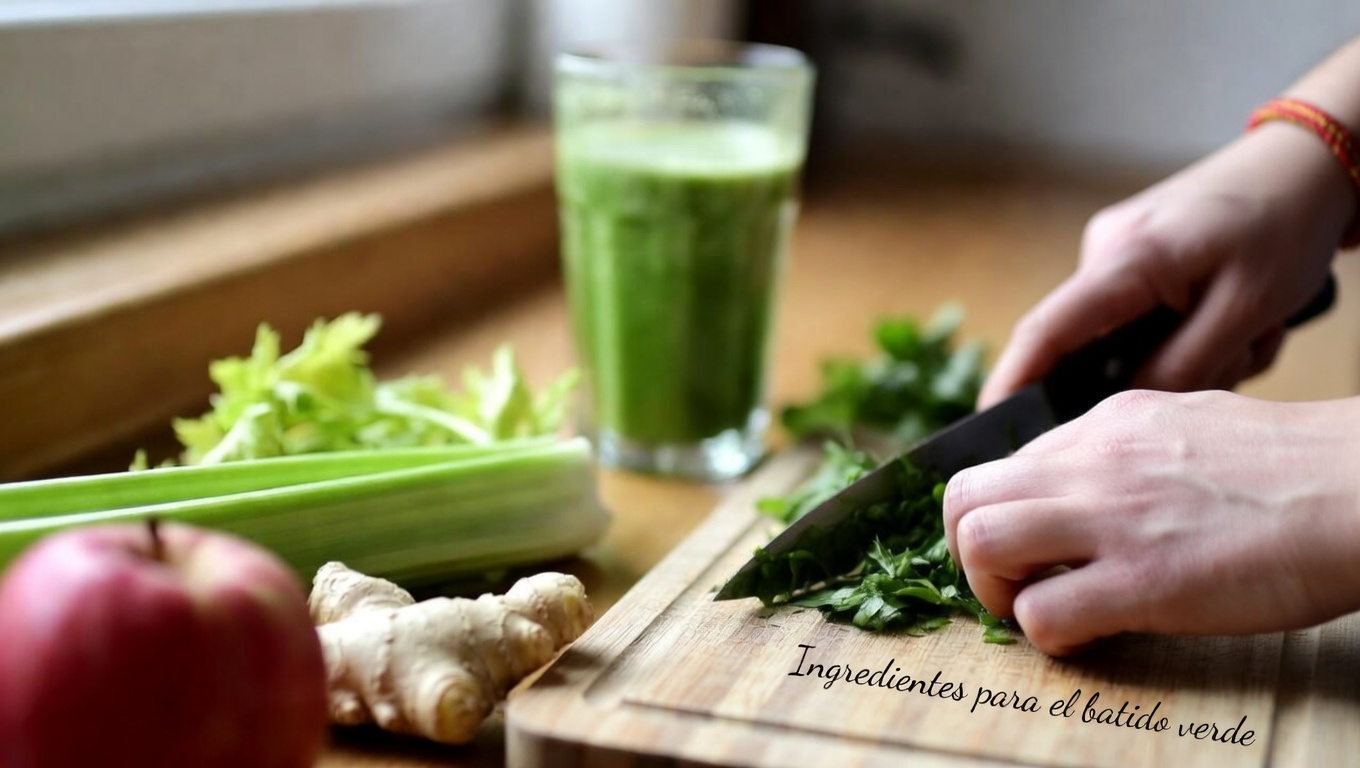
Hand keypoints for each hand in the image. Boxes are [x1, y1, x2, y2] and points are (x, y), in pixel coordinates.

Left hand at [943, 389, 1359, 655]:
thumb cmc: (1290, 467)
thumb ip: (1125, 449)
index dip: (1000, 514)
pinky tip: (1087, 635)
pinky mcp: (1142, 583)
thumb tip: (1085, 478)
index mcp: (1104, 425)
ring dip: (993, 590)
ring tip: (1035, 606)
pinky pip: (1042, 614)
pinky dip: (1047, 636)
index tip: (1027, 546)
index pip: (1001, 466)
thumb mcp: (1186, 423)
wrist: (1358, 487)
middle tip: (1012, 581)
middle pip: (963, 498)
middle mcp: (1092, 463)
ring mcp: (1112, 520)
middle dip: (968, 550)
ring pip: (980, 544)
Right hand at [979, 124, 1353, 407]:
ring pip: (1127, 336)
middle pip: (1093, 344)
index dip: (1013, 383)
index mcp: (1126, 258)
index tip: (992, 427)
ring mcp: (1115, 250)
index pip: (1046, 331)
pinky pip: (1141, 316)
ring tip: (1251, 332)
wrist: (1304, 163)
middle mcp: (1104, 250)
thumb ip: (1183, 366)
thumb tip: (1123, 411)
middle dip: (1156, 372)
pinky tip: (1236, 318)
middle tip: (1235, 358)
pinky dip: (1187, 331)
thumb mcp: (1248, 309)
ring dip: (1189, 351)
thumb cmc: (1284, 224)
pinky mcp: (1132, 255)